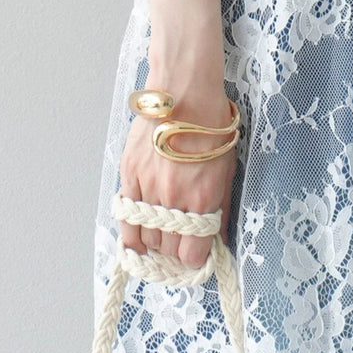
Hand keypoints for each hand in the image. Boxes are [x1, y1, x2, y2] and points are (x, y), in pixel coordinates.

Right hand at [117, 84, 237, 268]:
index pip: (191, 254)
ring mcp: (149, 189)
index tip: (195, 258)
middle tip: (178, 247)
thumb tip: (215, 237)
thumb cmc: (211, 127)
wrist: (184, 92)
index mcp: (202, 200)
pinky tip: (136, 241)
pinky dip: (131, 233)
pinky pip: (126, 216)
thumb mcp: (226, 170)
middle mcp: (174, 200)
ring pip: (147, 236)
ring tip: (161, 238)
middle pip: (168, 248)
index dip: (194, 261)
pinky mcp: (130, 176)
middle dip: (175, 252)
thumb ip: (219, 208)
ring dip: (155, 242)